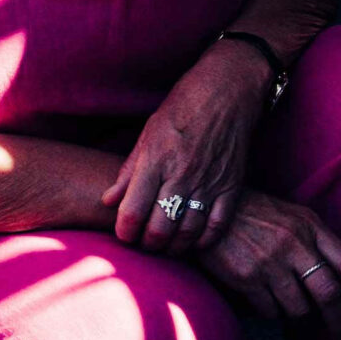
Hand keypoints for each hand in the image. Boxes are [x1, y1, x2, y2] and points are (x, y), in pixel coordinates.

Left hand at [103, 40, 272, 254]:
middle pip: (159, 229)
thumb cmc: (181, 109)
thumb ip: (128, 171)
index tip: (124, 234)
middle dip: (146, 244)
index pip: (132, 212)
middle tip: (143, 243)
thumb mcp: (147, 134)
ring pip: (187, 233)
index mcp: (156, 160)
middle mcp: (181, 175)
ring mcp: (209, 183)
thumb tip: (109, 201)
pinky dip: (203, 241)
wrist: (227, 91)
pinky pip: (217, 225)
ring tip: (165, 246)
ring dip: (173, 248)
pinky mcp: (231, 186)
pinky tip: (193, 242)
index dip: (124, 232)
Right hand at [195, 189, 340, 334]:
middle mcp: (294, 244)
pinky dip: (273, 313)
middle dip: (340, 320)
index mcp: (310, 226)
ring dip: (301, 316)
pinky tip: (269, 304)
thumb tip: (340, 277)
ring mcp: (270, 263)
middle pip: (329, 293)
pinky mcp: (247, 278)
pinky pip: (271, 311)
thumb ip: (317, 239)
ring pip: (300, 308)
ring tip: (295, 312)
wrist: (208, 212)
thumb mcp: (292, 215)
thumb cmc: (255, 214)